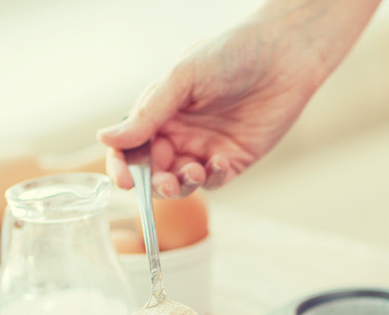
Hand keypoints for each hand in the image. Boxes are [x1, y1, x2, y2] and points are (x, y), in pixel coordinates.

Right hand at [98, 0, 381, 197]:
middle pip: (154, 172)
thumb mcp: (181, 79)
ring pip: (182, 183)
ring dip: (182, 185)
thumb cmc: (229, 55)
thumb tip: (105, 138)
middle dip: (155, 183)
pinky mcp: (233, 159)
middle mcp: (179, 133)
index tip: (124, 181)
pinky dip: (212, 178)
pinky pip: (214, 181)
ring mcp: (206, 148)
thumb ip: (147, 114)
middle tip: (165, 183)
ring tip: (193, 173)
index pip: (130, 147)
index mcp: (159, 112)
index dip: (122, 166)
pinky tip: (219, 163)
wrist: (284, 55)